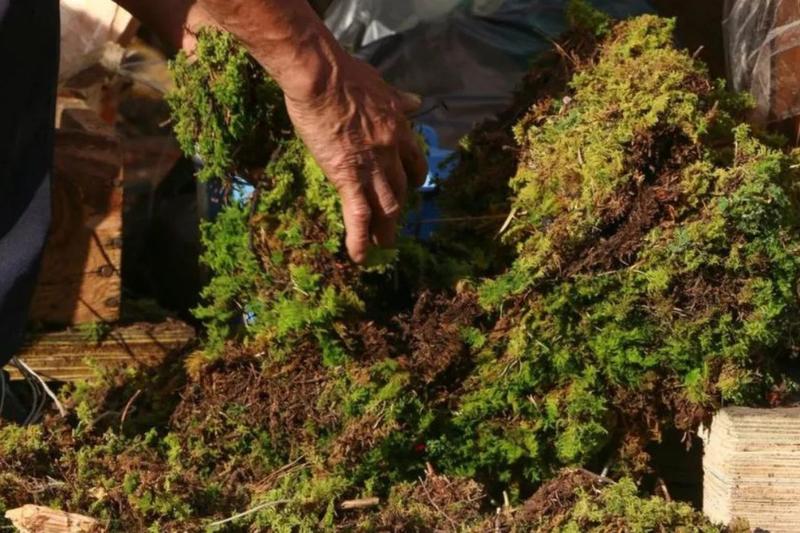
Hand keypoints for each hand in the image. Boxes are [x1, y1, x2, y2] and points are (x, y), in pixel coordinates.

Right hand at [284, 56, 427, 262]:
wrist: (322, 77)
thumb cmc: (345, 74)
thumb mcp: (381, 84)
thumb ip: (398, 99)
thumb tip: (416, 101)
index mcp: (399, 129)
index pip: (413, 161)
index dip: (413, 178)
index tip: (411, 187)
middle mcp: (391, 152)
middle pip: (400, 189)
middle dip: (398, 209)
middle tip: (394, 223)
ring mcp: (371, 167)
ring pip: (386, 207)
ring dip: (385, 230)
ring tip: (383, 246)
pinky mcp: (347, 178)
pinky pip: (358, 215)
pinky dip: (360, 239)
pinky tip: (359, 257)